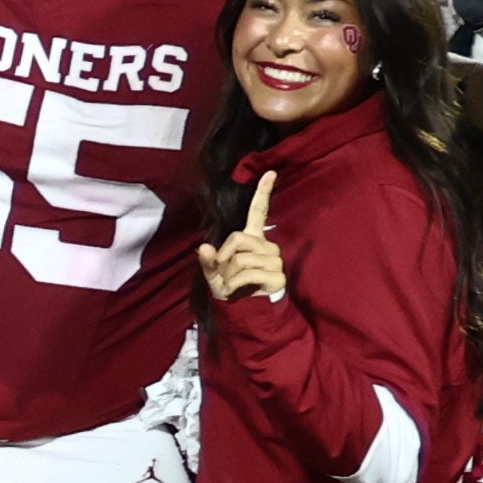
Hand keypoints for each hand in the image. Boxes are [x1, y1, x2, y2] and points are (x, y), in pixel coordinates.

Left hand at [197, 171, 284, 302]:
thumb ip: (207, 261)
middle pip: (237, 238)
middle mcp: (267, 246)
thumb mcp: (213, 274)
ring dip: (229, 273)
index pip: (259, 212)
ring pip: (241, 258)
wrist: (244, 310)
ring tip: (234, 282)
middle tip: (225, 271)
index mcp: (252, 239)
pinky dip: (234, 284)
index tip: (269, 172)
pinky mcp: (278, 276)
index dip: (263, 193)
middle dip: (224, 256)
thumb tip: (204, 247)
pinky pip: (246, 273)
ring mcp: (275, 260)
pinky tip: (238, 289)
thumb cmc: (230, 287)